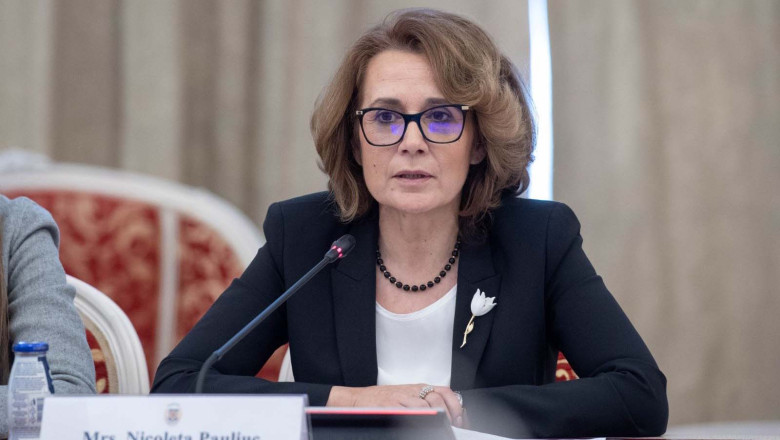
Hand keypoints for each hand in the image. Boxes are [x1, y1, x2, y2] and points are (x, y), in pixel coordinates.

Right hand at [327, 384, 464, 427]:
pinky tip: (422, 425)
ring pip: (426, 406)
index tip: (459, 418)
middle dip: (448, 414)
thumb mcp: (408, 396)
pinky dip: (419, 418)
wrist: (361, 400)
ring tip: (438, 427)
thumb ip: (425, 401)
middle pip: (437, 398)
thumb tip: (447, 415)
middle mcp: (413, 391)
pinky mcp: (392, 405)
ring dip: (435, 417)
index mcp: (419, 388)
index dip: (455, 404)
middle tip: (451, 426)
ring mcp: (402, 398)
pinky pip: (410, 412)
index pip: (444, 391)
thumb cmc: (384, 401)